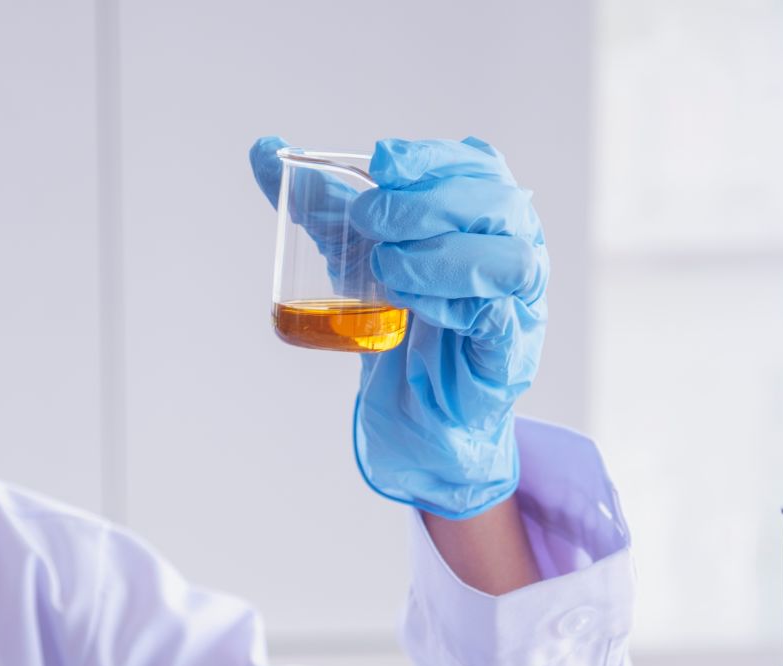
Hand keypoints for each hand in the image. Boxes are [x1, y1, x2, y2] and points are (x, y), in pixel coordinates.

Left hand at [249, 135, 546, 518]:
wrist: (417, 398)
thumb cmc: (400, 310)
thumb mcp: (353, 247)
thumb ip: (314, 200)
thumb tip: (262, 149)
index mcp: (483, 207)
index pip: (475, 163)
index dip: (432, 158)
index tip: (382, 164)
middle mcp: (514, 243)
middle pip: (497, 203)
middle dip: (425, 206)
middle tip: (366, 223)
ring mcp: (520, 297)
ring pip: (509, 260)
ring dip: (441, 259)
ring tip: (388, 272)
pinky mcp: (513, 348)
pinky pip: (499, 321)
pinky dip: (455, 310)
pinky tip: (417, 311)